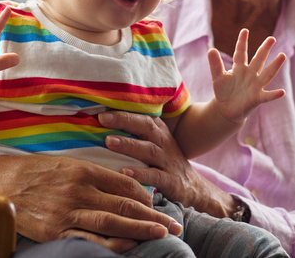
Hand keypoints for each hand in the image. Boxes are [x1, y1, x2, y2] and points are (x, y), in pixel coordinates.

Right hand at [0, 153, 182, 252]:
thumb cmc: (31, 171)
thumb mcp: (63, 163)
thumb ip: (90, 173)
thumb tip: (119, 183)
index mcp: (82, 169)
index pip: (124, 184)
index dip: (144, 195)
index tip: (158, 203)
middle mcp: (79, 189)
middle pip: (124, 204)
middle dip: (153, 215)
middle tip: (175, 224)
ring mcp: (67, 211)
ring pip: (113, 222)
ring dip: (141, 229)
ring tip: (162, 234)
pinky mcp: (55, 231)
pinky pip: (89, 239)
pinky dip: (111, 243)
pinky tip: (128, 246)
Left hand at [99, 111, 238, 218]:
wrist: (193, 188)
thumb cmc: (164, 162)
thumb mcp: (154, 143)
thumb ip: (134, 133)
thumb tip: (101, 124)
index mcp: (158, 131)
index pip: (141, 115)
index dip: (124, 110)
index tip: (103, 106)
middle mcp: (163, 142)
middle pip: (145, 126)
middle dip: (124, 120)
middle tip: (103, 118)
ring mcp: (167, 161)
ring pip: (148, 149)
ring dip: (129, 144)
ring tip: (109, 141)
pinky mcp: (170, 180)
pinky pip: (155, 175)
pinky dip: (140, 173)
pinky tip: (125, 172)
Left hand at [207, 28, 285, 123]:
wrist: (227, 109)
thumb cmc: (224, 91)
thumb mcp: (217, 77)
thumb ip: (215, 64)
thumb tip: (211, 49)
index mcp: (239, 68)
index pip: (241, 53)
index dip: (242, 42)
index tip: (245, 30)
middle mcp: (250, 74)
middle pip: (259, 60)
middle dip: (264, 49)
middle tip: (271, 38)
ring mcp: (255, 86)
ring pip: (267, 74)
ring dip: (275, 66)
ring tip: (283, 55)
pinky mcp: (257, 98)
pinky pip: (267, 96)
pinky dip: (274, 94)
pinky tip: (282, 92)